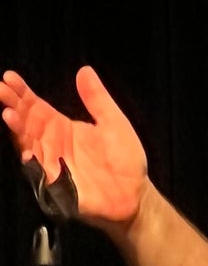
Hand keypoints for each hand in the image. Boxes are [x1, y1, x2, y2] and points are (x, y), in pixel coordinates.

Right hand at [0, 65, 148, 229]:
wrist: (136, 195)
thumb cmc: (125, 159)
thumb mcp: (114, 123)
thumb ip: (98, 100)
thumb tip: (84, 70)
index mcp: (61, 127)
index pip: (36, 106)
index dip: (23, 92)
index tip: (9, 76)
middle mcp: (51, 143)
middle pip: (26, 122)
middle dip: (12, 105)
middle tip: (1, 89)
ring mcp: (52, 164)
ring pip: (28, 144)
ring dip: (17, 129)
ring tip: (8, 113)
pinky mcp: (57, 185)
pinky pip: (39, 173)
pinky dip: (31, 162)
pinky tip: (24, 149)